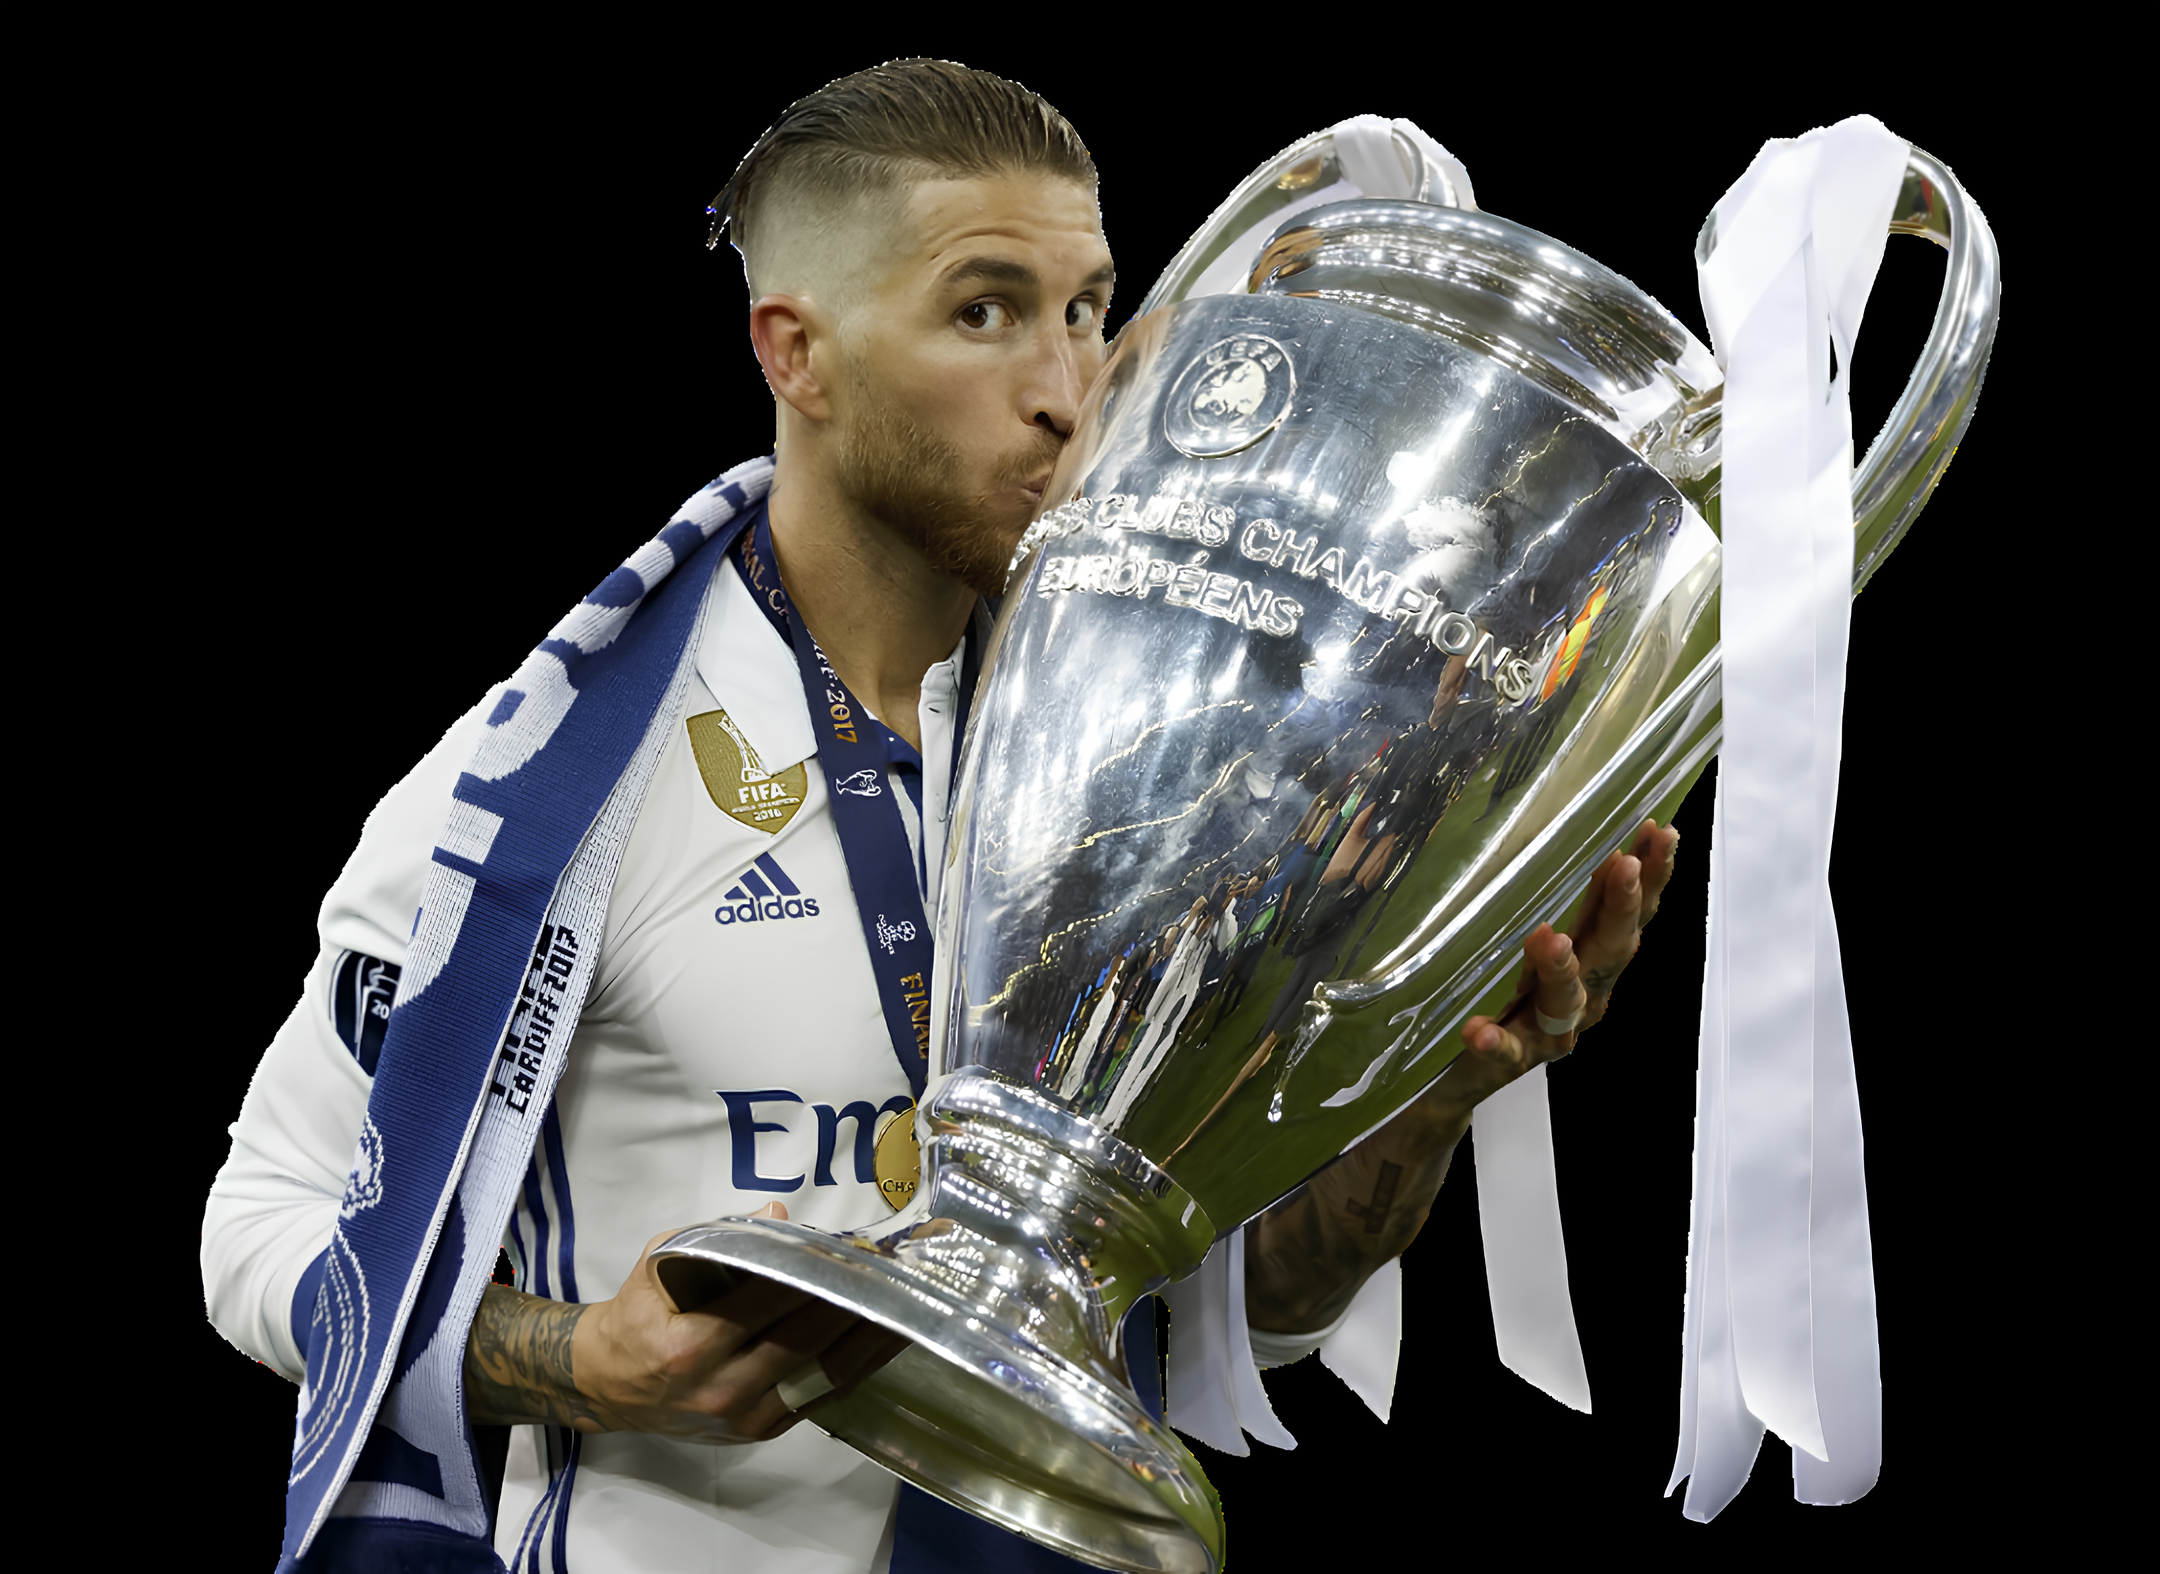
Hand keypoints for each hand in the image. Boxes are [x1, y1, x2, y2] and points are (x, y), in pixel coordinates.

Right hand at [465, 1202, 909, 1441]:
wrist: (609, 1385)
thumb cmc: (638, 1316)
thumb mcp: (660, 1264)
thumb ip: (718, 1238)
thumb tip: (780, 1214)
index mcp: (691, 1345)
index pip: (769, 1302)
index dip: (815, 1273)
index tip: (853, 1248)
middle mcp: (721, 1389)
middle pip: (806, 1340)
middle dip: (855, 1302)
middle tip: (892, 1269)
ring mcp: (744, 1418)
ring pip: (823, 1375)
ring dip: (870, 1340)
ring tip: (910, 1306)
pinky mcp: (760, 1432)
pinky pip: (820, 1398)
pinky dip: (856, 1368)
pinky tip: (885, 1342)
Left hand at [1451, 817, 1680, 1104]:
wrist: (1463, 1076)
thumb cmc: (1511, 999)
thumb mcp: (1540, 945)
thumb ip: (1564, 905)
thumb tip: (1577, 833)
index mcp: (1593, 961)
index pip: (1630, 913)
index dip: (1651, 876)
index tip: (1660, 832)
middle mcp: (1585, 996)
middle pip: (1612, 951)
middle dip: (1622, 908)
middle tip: (1623, 866)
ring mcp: (1551, 1032)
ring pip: (1566, 1003)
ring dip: (1561, 971)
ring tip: (1549, 941)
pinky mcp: (1510, 1061)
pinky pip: (1504, 1052)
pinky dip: (1495, 1040)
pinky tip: (1478, 1031)